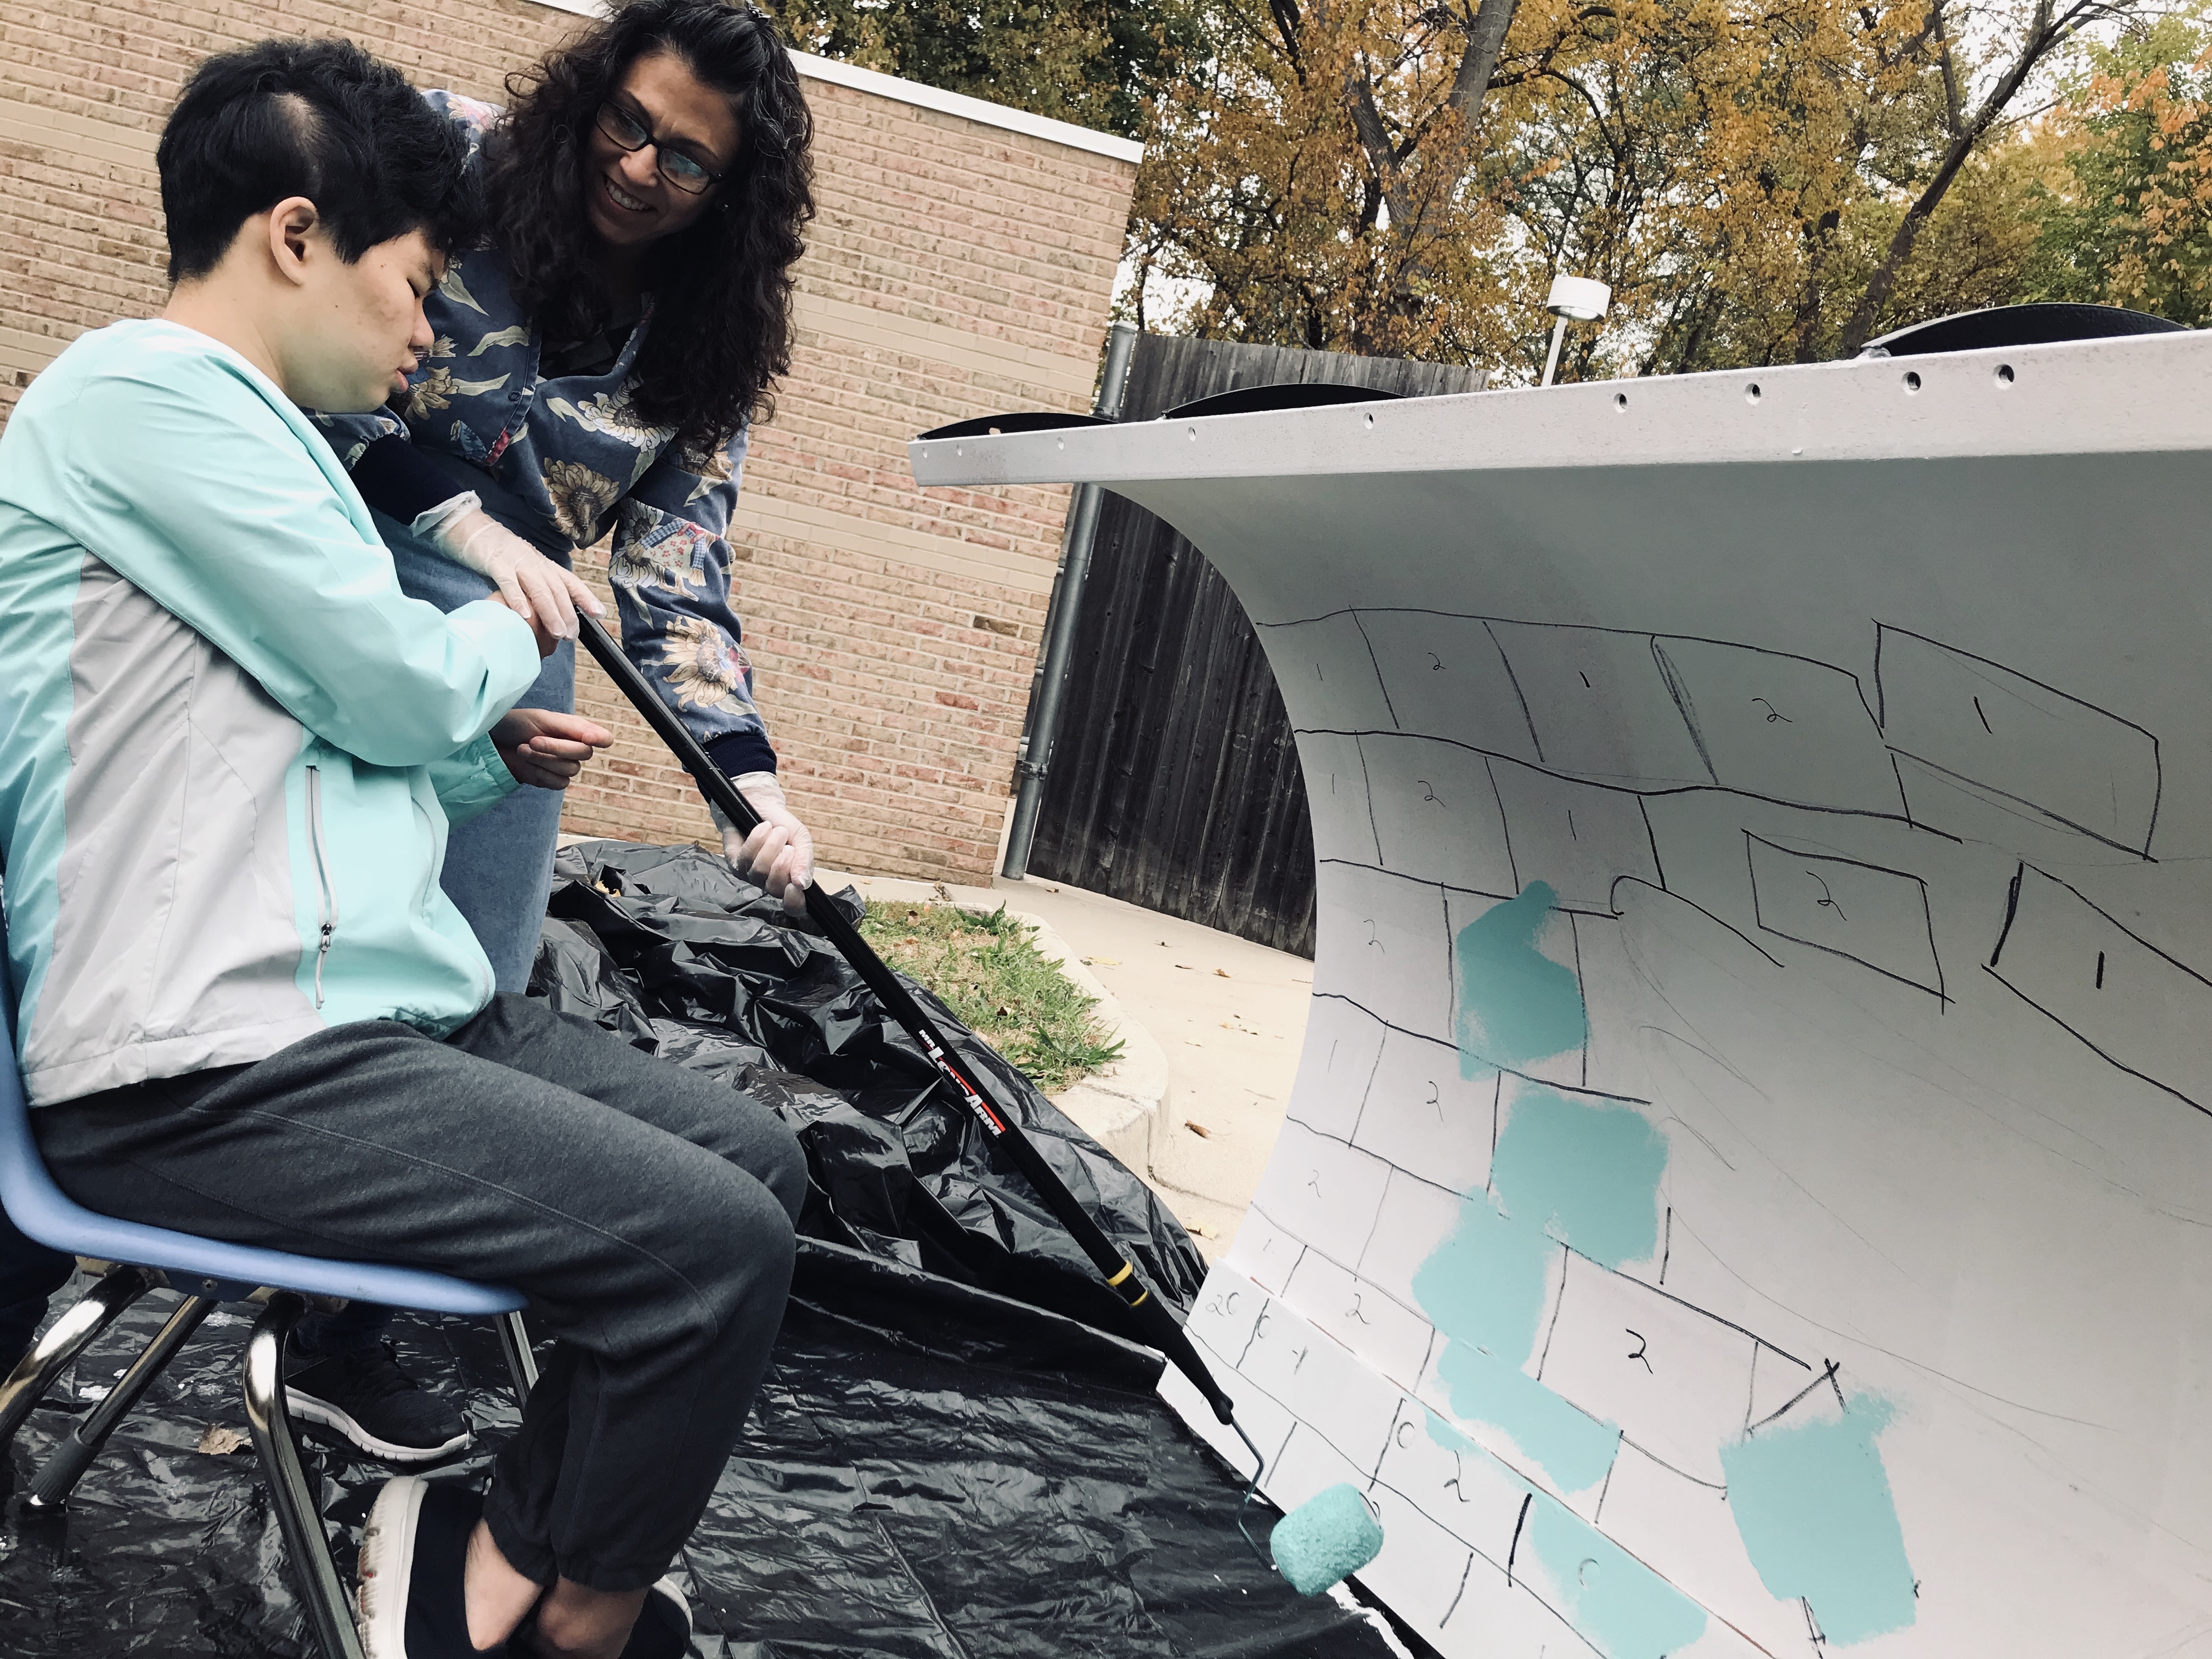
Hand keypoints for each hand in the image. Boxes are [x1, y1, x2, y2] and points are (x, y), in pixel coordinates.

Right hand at [418, 495, 602, 656]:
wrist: (473, 529)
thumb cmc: (500, 556)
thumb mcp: (524, 571)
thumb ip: (536, 589)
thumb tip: (549, 616)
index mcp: (544, 565)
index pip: (569, 581)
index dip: (585, 597)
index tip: (598, 613)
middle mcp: (535, 563)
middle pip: (557, 589)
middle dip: (568, 613)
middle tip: (571, 635)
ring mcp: (517, 562)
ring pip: (539, 588)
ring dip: (550, 611)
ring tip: (556, 632)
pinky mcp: (496, 563)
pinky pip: (509, 582)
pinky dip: (518, 599)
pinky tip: (524, 615)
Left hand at [493, 708, 612, 788]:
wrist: (492, 742)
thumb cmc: (516, 724)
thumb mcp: (543, 718)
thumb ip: (572, 727)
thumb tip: (598, 739)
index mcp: (576, 729)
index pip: (603, 738)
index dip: (600, 739)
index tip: (587, 738)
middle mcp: (574, 748)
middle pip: (584, 754)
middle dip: (556, 748)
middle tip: (532, 740)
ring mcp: (563, 765)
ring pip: (570, 769)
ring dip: (543, 759)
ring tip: (522, 748)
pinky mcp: (552, 780)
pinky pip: (559, 783)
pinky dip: (541, 773)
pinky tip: (526, 763)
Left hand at [717, 773, 813, 914]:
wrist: (761, 805)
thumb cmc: (783, 825)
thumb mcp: (801, 839)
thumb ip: (805, 861)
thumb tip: (803, 883)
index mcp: (790, 881)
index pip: (794, 906)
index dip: (794, 902)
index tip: (796, 885)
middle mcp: (769, 883)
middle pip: (775, 888)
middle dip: (783, 864)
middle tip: (787, 846)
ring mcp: (750, 875)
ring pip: (759, 871)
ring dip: (771, 847)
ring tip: (776, 831)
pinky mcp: (735, 863)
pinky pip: (746, 857)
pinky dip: (757, 839)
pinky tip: (763, 828)